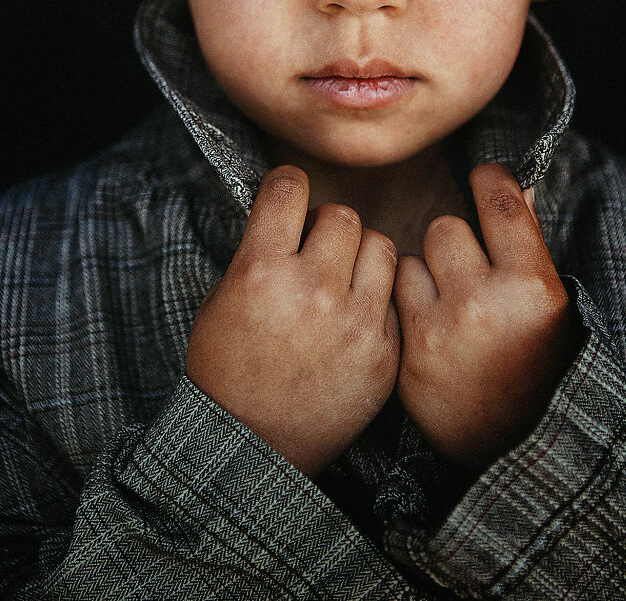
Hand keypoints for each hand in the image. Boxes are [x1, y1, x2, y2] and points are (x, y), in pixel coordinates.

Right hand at [185, 165, 399, 478]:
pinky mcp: (384, 352)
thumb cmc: (227, 369)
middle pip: (343, 215)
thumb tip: (292, 214)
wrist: (250, 447)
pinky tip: (353, 316)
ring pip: (381, 245)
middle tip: (314, 249)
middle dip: (326, 226)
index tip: (289, 193)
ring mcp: (354, 323)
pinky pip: (394, 295)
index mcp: (261, 272)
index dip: (287, 184)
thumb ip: (261, 251)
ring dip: (359, 254)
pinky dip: (375, 298)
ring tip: (342, 277)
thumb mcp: (223, 298)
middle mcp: (312, 291)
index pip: (288, 188)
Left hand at [393, 163, 580, 474]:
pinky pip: (392, 295)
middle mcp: (484, 302)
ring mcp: (440, 327)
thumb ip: (527, 243)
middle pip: (445, 226)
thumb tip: (511, 184)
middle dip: (452, 242)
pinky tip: (426, 326)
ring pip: (411, 257)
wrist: (510, 445)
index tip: (482, 177)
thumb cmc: (536, 363)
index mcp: (531, 285)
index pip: (500, 201)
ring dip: (424, 272)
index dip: (488, 179)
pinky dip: (405, 303)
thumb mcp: (550, 304)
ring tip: (446, 304)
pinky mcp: (406, 350)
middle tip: (465, 270)